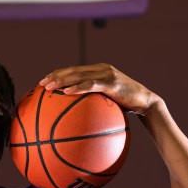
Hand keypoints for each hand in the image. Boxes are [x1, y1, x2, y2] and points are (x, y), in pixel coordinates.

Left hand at [38, 63, 159, 114]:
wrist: (146, 102)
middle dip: (55, 76)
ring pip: (79, 75)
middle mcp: (101, 69)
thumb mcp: (107, 102)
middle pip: (73, 70)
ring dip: (62, 80)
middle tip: (41, 84)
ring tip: (49, 87)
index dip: (57, 73)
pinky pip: (90, 85)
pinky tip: (66, 93)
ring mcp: (106, 74)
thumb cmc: (125, 106)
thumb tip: (75, 118)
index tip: (44, 81)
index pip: (73, 69)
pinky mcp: (112, 83)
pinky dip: (77, 87)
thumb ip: (92, 103)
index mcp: (98, 71)